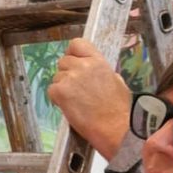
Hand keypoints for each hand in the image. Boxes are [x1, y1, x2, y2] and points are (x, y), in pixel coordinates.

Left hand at [48, 38, 132, 159]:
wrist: (115, 129)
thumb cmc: (120, 111)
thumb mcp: (116, 82)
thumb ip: (101, 72)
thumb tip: (93, 71)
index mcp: (97, 61)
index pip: (77, 44)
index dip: (73, 53)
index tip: (74, 62)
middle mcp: (82, 65)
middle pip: (63, 62)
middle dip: (67, 74)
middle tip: (75, 90)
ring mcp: (70, 78)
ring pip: (57, 77)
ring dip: (62, 88)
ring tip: (76, 102)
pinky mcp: (60, 91)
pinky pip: (52, 90)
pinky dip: (57, 99)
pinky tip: (69, 107)